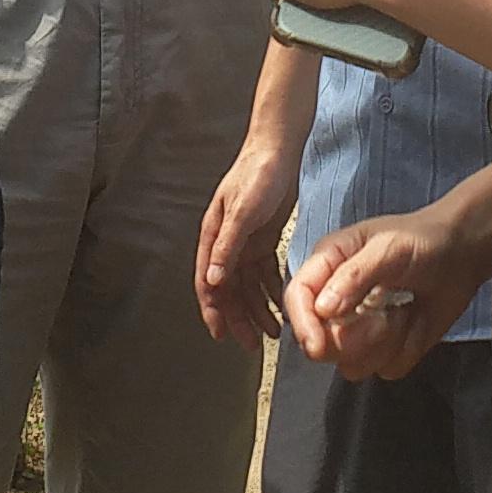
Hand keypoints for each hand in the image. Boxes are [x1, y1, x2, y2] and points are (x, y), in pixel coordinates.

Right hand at [197, 124, 301, 342]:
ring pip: (248, 285)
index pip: (209, 283)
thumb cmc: (257, 174)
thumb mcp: (242, 211)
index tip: (222, 336)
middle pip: (229, 290)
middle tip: (254, 344)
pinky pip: (265, 272)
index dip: (214, 311)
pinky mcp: (264, 237)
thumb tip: (214, 281)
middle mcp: (227, 243)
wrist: (279, 149)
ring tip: (274, 331)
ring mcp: (246, 241)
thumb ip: (227, 246)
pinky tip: (282, 303)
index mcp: (214, 237)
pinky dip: (272, 289)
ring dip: (258, 308)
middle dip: (239, 318)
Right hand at [283, 194, 489, 382]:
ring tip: (402, 312)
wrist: (461, 254)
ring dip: (382, 344)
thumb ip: (354, 275)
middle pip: (319, 344)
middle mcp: (336, 303)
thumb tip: (322, 309)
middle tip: (384, 312)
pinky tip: (413, 323)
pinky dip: (404, 351)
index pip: (296, 301)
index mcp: (327, 268)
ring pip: (351, 364)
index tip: (318, 344)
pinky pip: (385, 369)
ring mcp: (360, 330)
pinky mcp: (386, 349)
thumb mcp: (388, 247)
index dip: (302, 326)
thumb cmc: (422, 240)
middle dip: (353, 337)